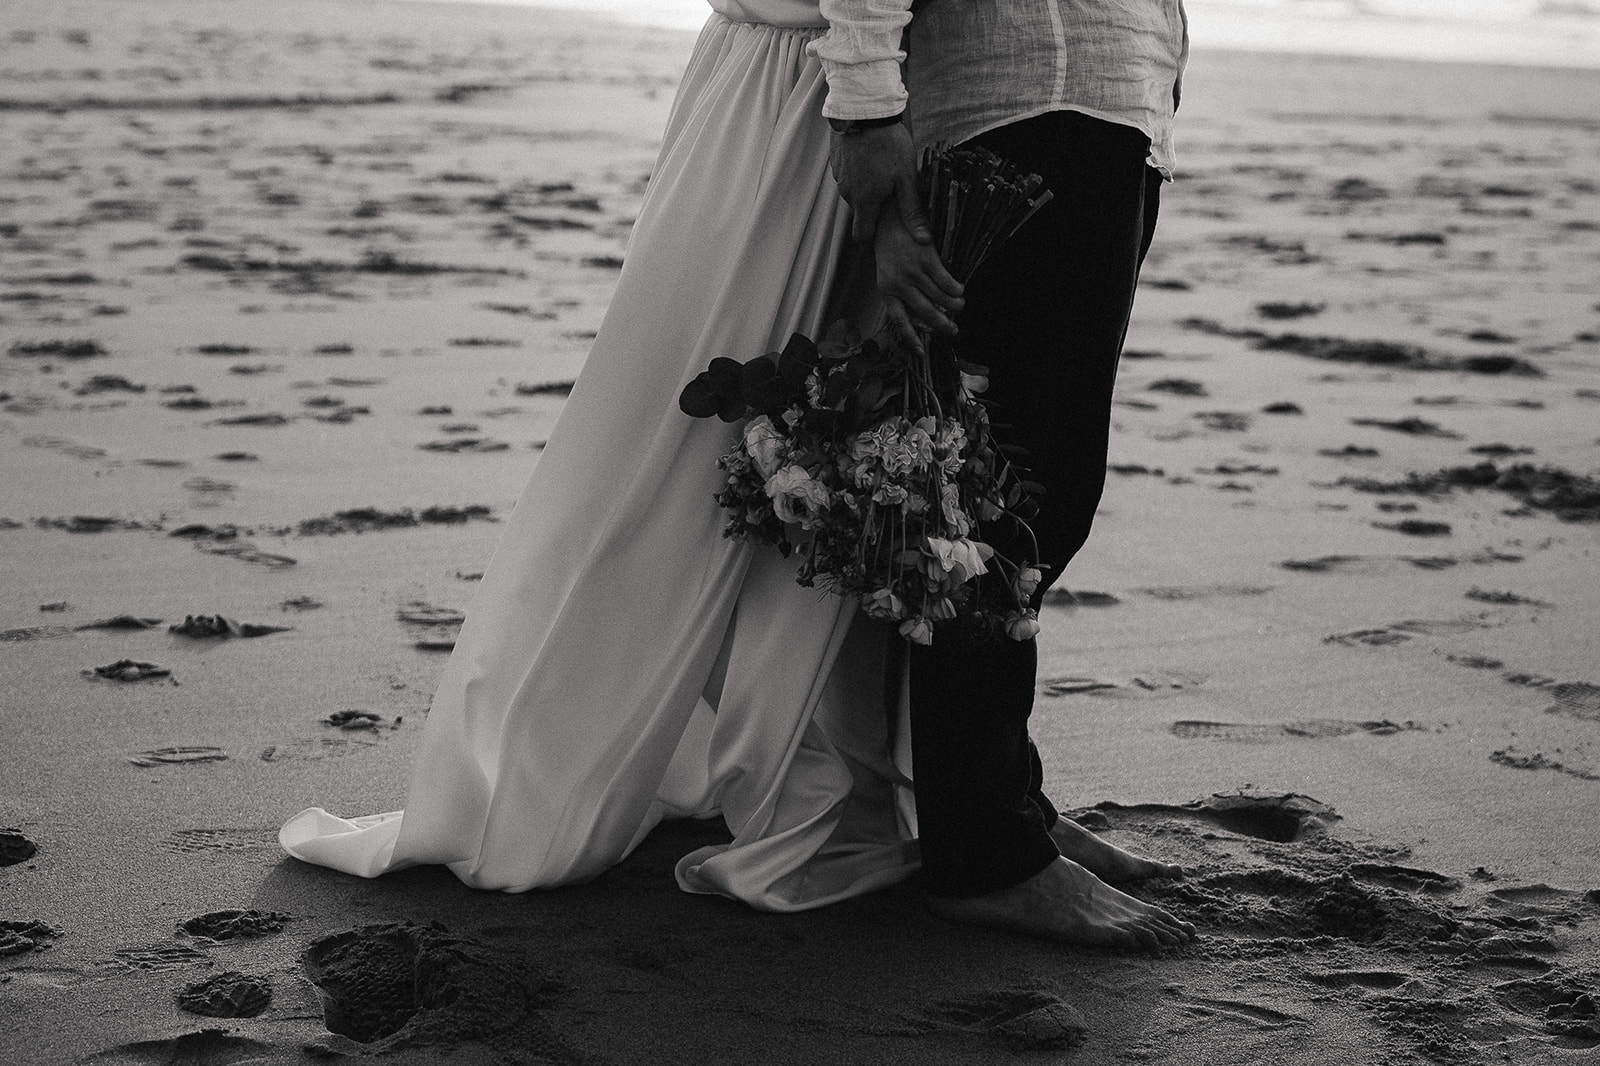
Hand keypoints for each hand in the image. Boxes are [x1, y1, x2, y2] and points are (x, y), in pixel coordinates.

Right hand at [829, 122, 932, 246]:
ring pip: (855, 192)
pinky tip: (872, 157)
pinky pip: (849, 176)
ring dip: (867, 188)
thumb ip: (912, 211)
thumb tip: (922, 239)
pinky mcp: (836, 162)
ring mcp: (839, 177)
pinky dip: (860, 172)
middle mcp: (847, 193)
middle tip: (893, 191)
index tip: (885, 235)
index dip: (873, 239)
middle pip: (861, 212)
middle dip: (875, 208)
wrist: (863, 109)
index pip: (862, 236)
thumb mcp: (906, 179)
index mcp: (864, 202)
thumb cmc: (888, 143)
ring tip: (884, 169)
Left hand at [874, 208, 962, 354]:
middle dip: (942, 325)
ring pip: (939, 298)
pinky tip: (960, 290)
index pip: (900, 321)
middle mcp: (899, 285)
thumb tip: (922, 317)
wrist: (889, 220)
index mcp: (887, 292)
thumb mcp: (888, 275)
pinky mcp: (926, 259)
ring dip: (953, 305)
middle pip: (925, 313)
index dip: (912, 338)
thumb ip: (901, 295)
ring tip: (960, 306)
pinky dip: (955, 288)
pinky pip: (946, 281)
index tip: (921, 353)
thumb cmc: (890, 249)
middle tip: (953, 330)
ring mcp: (913, 272)